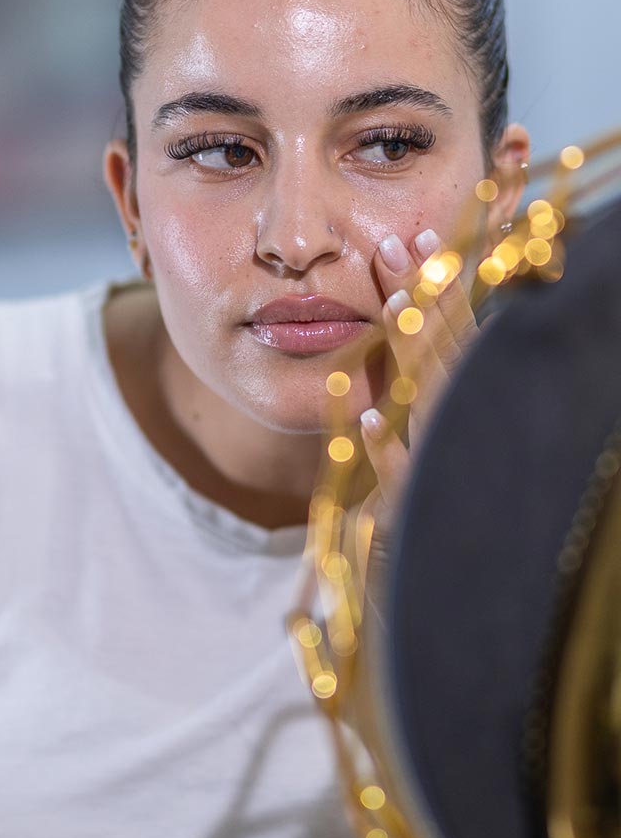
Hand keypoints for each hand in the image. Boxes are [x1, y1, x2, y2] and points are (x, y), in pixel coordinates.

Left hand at [359, 228, 480, 583]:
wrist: (453, 599)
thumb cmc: (447, 513)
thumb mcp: (439, 444)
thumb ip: (433, 390)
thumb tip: (415, 334)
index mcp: (471, 409)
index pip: (460, 337)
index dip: (443, 288)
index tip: (422, 237)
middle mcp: (464, 433)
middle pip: (444, 355)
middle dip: (423, 299)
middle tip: (394, 245)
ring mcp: (442, 474)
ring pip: (430, 405)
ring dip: (414, 357)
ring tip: (392, 307)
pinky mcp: (415, 520)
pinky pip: (402, 483)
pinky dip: (386, 451)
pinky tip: (365, 419)